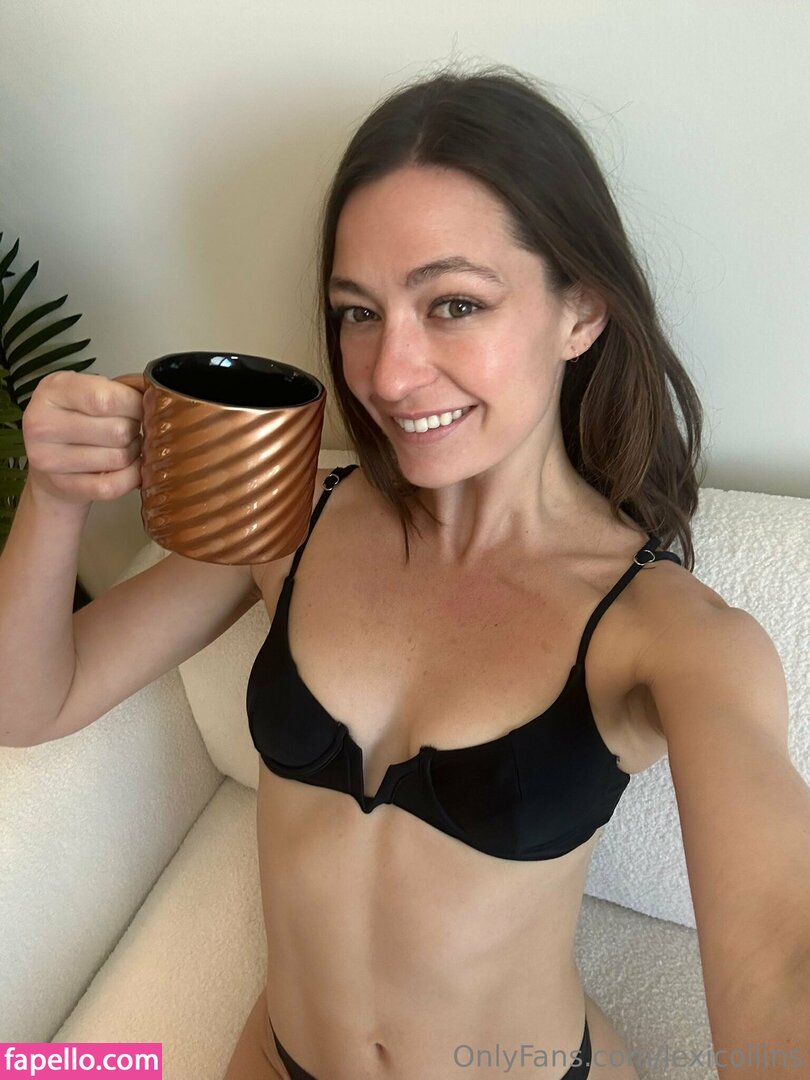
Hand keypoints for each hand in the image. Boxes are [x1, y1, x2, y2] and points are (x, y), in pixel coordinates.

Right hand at [22, 370, 145, 509]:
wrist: (49, 460)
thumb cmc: (77, 418)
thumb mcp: (90, 390)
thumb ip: (125, 387)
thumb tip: (159, 392)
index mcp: (52, 391)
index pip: (105, 399)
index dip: (134, 404)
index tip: (138, 406)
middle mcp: (43, 425)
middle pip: (118, 431)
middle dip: (134, 429)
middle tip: (128, 428)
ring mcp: (50, 460)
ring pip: (119, 458)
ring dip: (133, 452)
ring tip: (125, 445)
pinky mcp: (64, 487)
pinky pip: (114, 486)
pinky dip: (130, 476)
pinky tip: (126, 467)